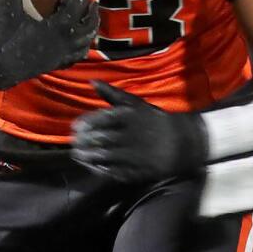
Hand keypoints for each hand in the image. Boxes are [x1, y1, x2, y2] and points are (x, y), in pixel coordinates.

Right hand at [0, 0, 98, 90]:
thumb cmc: (3, 39)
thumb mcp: (7, 11)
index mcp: (56, 28)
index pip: (75, 5)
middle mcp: (63, 42)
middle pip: (87, 26)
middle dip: (92, 12)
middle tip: (93, 0)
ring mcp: (60, 56)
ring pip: (85, 43)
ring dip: (90, 30)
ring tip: (90, 19)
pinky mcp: (54, 65)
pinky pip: (75, 57)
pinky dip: (81, 48)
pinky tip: (78, 43)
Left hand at [72, 81, 207, 183]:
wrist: (179, 143)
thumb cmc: (153, 119)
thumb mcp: (135, 103)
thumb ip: (112, 93)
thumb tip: (91, 81)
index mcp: (129, 117)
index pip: (101, 120)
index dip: (85, 124)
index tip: (75, 128)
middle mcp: (130, 135)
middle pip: (100, 139)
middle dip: (83, 142)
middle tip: (73, 142)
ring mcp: (132, 155)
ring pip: (103, 156)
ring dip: (87, 156)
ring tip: (78, 153)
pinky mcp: (135, 170)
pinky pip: (112, 170)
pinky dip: (98, 168)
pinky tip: (91, 165)